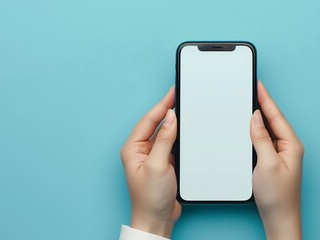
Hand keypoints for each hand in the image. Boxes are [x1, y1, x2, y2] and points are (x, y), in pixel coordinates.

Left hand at [120, 87, 180, 237]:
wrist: (157, 220)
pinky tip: (187, 130)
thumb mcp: (158, 165)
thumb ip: (164, 140)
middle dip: (168, 109)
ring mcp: (153, 157)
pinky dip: (180, 136)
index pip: (149, 120)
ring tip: (185, 108)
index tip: (173, 92)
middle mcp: (141, 150)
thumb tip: (170, 117)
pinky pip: (172, 144)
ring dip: (175, 123)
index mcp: (133, 148)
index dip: (162, 105)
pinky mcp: (164, 163)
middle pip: (156, 124)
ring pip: (165, 133)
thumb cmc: (150, 198)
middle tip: (181, 95)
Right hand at [251, 81, 303, 239]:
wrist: (279, 219)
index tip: (258, 84)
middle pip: (273, 120)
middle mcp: (288, 147)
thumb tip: (256, 118)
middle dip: (262, 104)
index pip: (276, 116)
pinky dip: (255, 132)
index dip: (266, 99)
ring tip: (248, 102)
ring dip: (258, 118)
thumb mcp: (267, 164)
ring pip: (268, 130)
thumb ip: (261, 138)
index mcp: (292, 145)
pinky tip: (248, 128)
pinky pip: (263, 141)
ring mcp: (281, 154)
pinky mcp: (273, 161)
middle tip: (251, 88)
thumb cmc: (278, 197)